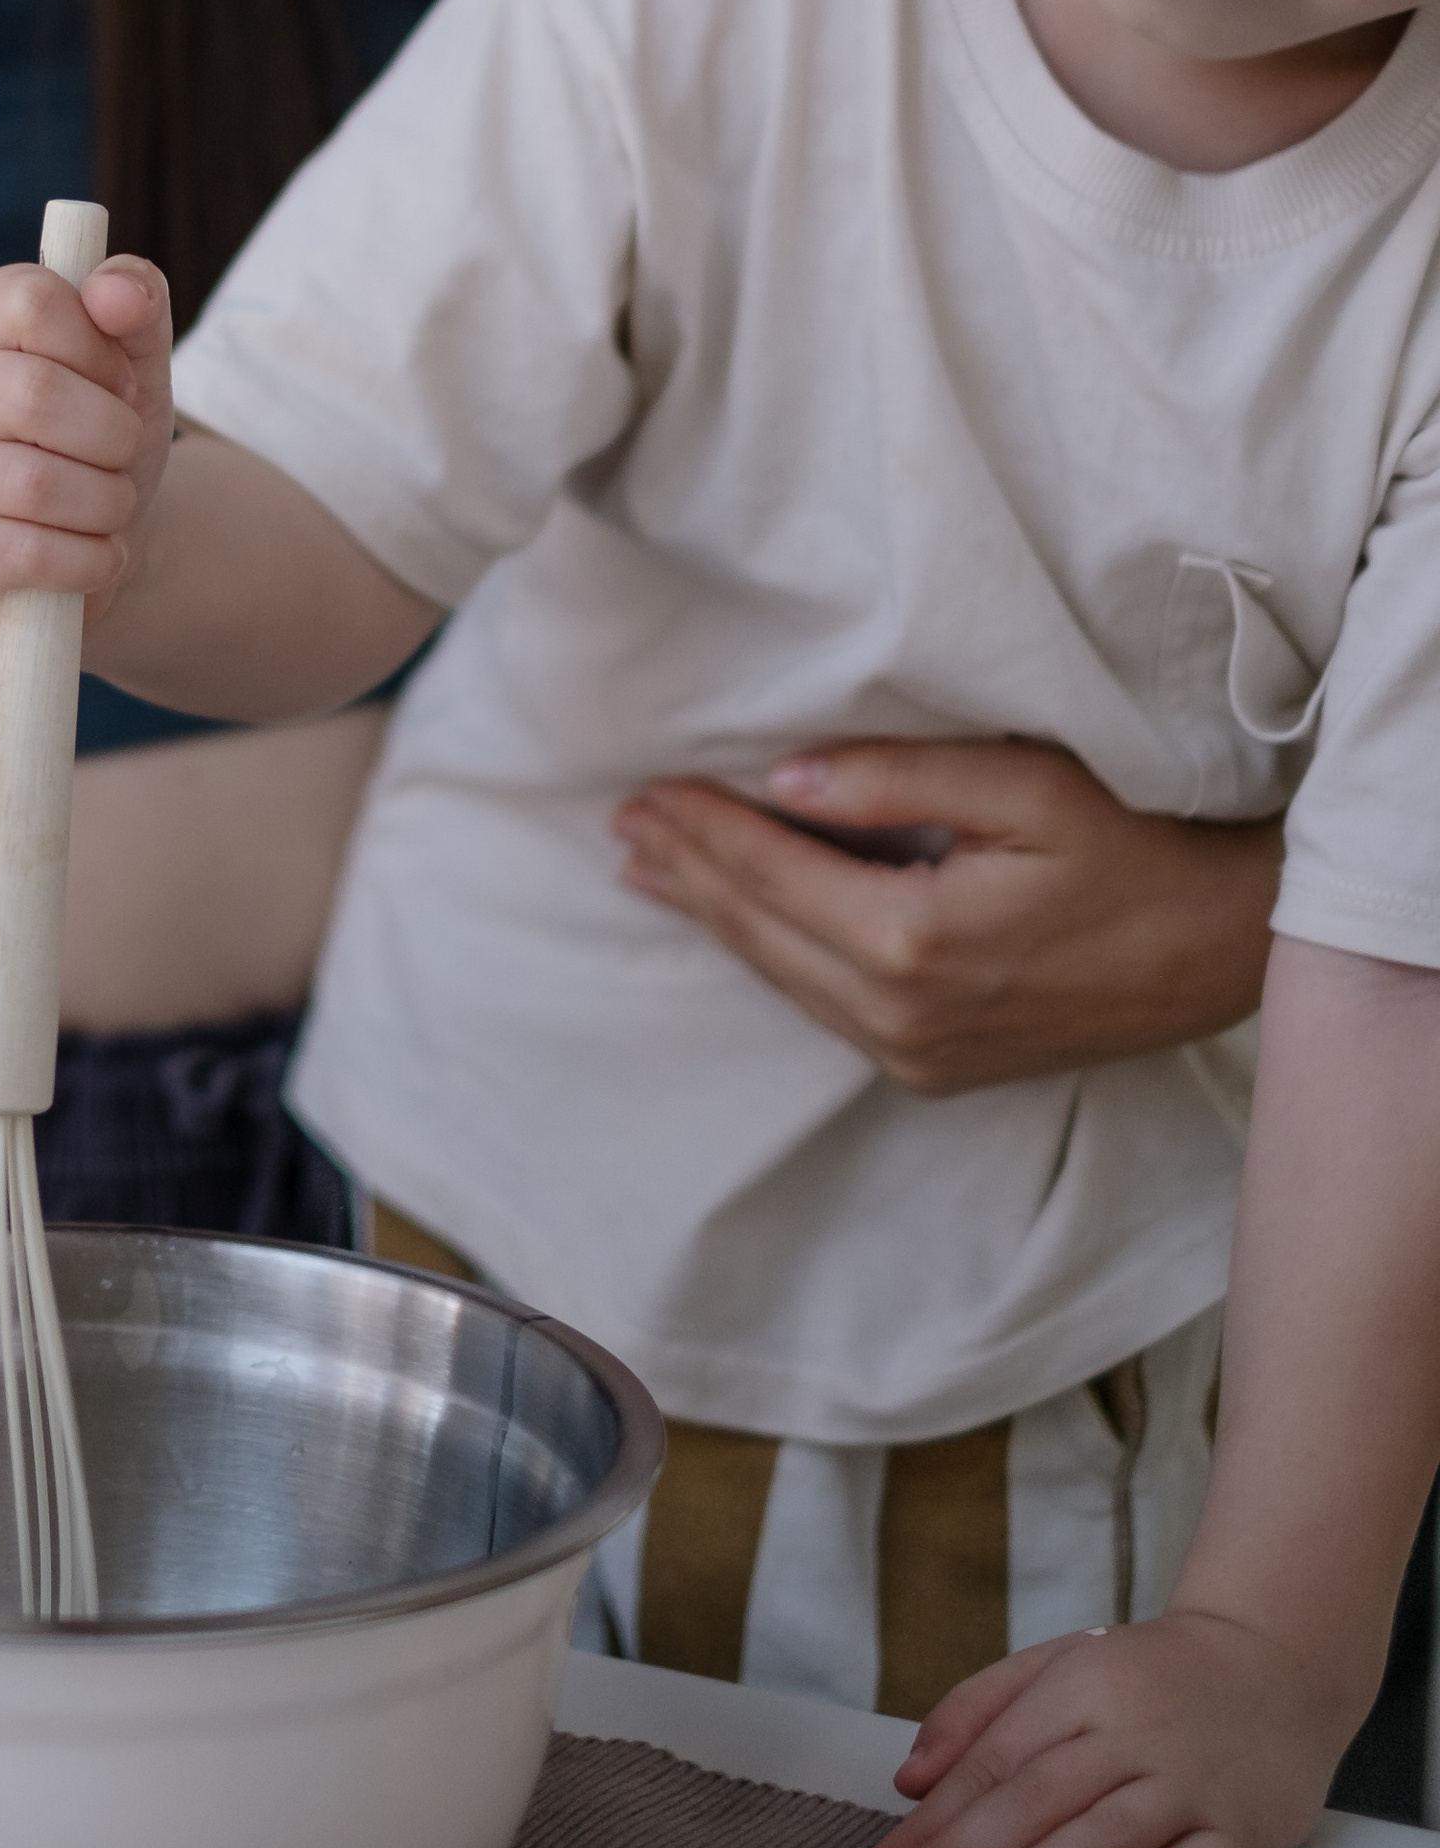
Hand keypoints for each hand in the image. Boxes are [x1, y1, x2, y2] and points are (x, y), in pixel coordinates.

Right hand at [0, 253, 174, 644]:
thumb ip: (136, 302)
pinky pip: (20, 554)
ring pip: (30, 484)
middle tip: (122, 454)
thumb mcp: (130, 361)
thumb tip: (116, 290)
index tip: (118, 385)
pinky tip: (97, 556)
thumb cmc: (95, 434)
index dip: (100, 349)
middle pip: (32, 393)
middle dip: (111, 435)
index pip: (32, 302)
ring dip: (105, 503)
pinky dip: (85, 560)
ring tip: (112, 507)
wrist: (81, 544)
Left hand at [612, 741, 1279, 1093]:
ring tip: (653, 870)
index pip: (771, 874)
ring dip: (716, 920)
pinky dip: (771, 960)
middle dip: (688, 874)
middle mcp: (903, 1013)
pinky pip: (825, 1009)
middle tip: (622, 826)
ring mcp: (919, 1054)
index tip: (644, 788)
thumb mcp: (1026, 787)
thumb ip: (898, 778)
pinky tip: (740, 929)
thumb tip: (784, 776)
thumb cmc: (1137, 846)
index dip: (702, 829)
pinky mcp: (938, 1071)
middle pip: (761, 932)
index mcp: (915, 941)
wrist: (1225, 950)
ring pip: (784, 979)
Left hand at [860, 1611, 1348, 1847]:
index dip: (936, 1819)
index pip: (995, 1759)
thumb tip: (910, 1779)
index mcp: (1082, 1685)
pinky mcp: (1240, 1835)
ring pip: (1100, 1838)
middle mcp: (1134, 1732)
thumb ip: (978, 1710)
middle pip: (1036, 1800)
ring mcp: (1190, 1785)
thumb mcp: (1059, 1662)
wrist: (1276, 1667)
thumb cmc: (1148, 1675)